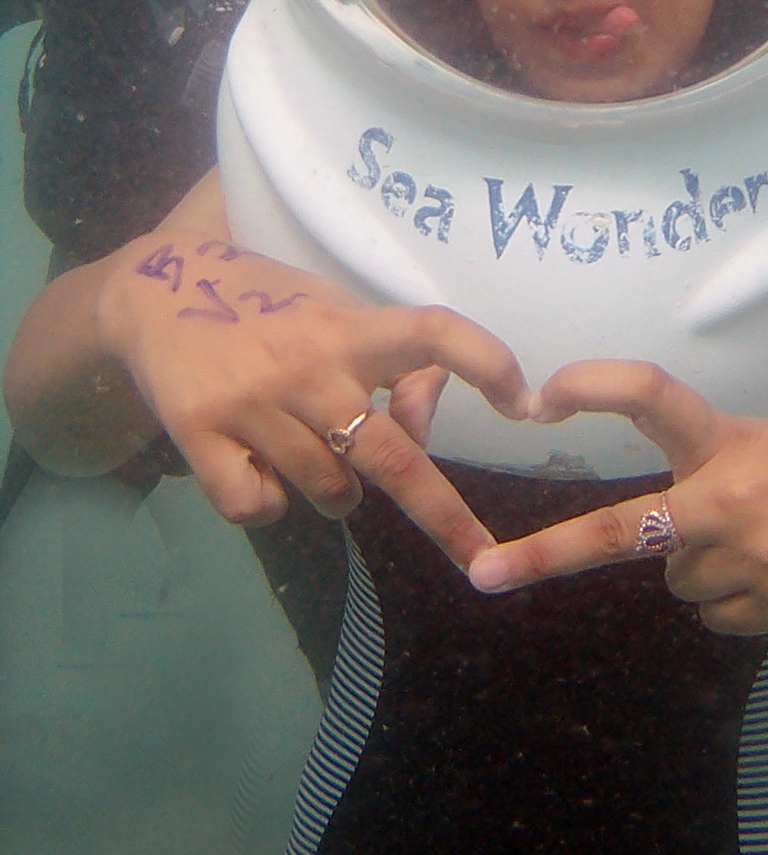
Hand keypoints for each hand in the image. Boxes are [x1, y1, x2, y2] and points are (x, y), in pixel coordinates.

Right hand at [97, 230, 529, 567]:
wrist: (153, 296)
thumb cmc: (264, 307)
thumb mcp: (331, 311)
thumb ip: (384, 360)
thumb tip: (424, 420)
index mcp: (347, 327)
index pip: (432, 332)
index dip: (486, 364)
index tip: (526, 402)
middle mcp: (307, 368)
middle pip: (393, 457)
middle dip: (444, 517)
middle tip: (482, 558)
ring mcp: (253, 405)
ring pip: (330, 492)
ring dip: (336, 492)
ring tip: (310, 452)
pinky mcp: (200, 435)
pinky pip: (258, 507)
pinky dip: (266, 502)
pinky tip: (255, 466)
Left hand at [468, 361, 767, 632]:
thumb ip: (712, 489)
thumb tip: (668, 557)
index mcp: (727, 440)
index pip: (653, 398)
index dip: (598, 390)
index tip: (540, 396)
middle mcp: (730, 495)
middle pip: (623, 534)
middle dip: (552, 555)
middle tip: (484, 575)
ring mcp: (754, 556)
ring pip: (682, 585)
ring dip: (708, 574)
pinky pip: (722, 620)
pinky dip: (744, 606)